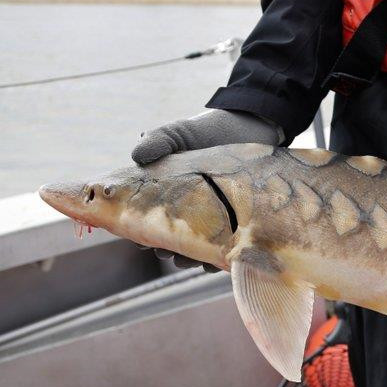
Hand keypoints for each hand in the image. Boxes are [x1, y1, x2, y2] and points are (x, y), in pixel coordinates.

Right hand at [131, 108, 282, 269]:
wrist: (248, 127)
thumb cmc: (206, 132)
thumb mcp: (178, 133)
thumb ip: (158, 141)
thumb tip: (137, 154)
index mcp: (167, 196)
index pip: (146, 220)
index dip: (139, 232)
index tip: (139, 238)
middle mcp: (188, 212)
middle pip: (170, 240)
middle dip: (165, 249)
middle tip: (164, 251)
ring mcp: (214, 220)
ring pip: (196, 249)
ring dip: (189, 258)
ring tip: (186, 259)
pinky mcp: (238, 223)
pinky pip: (227, 247)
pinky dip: (220, 256)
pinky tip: (216, 259)